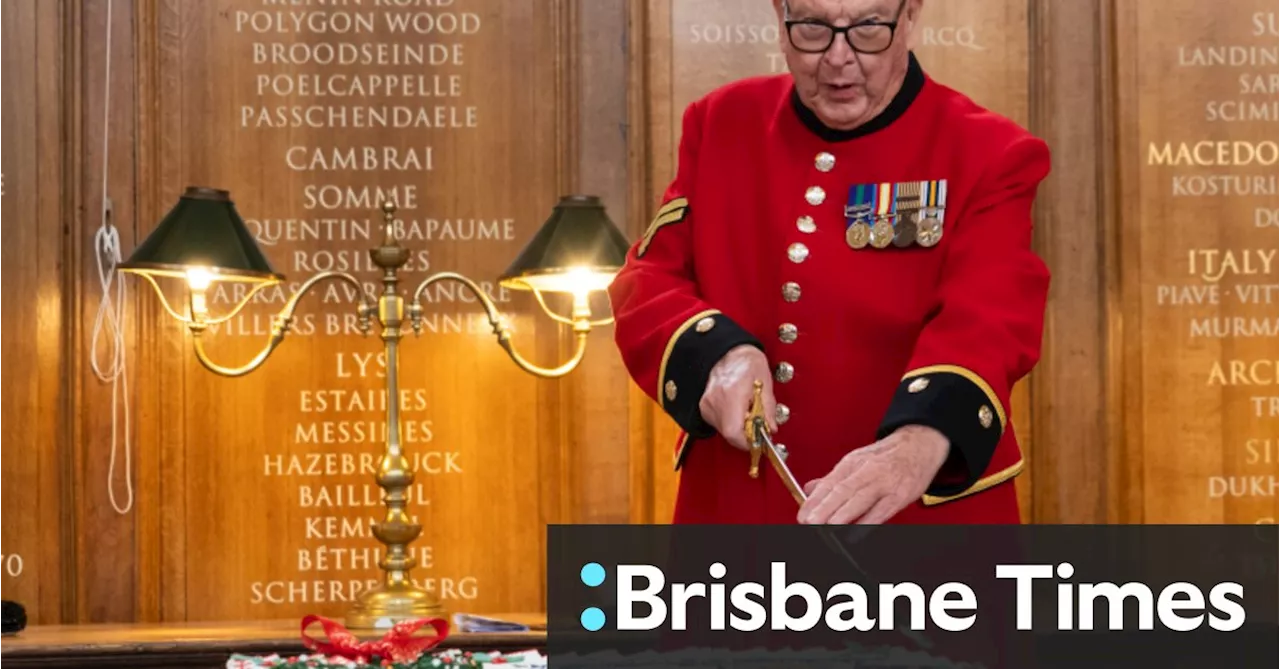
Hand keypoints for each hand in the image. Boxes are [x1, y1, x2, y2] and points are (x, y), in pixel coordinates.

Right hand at [699, 345, 775, 450]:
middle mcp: (715, 400)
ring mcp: (707, 404)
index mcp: (731, 393)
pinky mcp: (704, 406)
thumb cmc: (746, 361)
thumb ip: (768, 409)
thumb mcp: (765, 382)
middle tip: (758, 425)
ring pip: (724, 430)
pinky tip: (738, 409)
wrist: (727, 350)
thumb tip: (770, 428)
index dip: (748, 441)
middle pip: (730, 433)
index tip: (759, 440)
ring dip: (739, 428)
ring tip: (748, 411)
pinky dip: (731, 421)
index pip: (734, 432)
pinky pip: (718, 423)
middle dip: (747, 434)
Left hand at [797, 425, 950, 524]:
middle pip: (842, 490)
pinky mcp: (900, 495)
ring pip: (860, 499)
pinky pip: (882, 511)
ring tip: (826, 528)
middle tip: (809, 522)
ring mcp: (885, 483)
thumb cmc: (888, 456)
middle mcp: (867, 471)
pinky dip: (868, 523)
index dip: (814, 500)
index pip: (829, 482)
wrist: (920, 445)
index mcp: (853, 462)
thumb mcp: (857, 460)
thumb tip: (809, 490)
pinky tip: (855, 534)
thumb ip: (834, 478)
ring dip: (841, 516)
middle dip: (824, 508)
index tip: (802, 514)